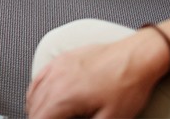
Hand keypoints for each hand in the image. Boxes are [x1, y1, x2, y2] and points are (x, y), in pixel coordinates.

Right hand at [26, 31, 167, 118]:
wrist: (136, 57)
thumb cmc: (127, 85)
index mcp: (64, 97)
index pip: (39, 118)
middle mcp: (55, 80)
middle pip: (34, 108)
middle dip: (39, 117)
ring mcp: (57, 67)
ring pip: (33, 93)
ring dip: (36, 108)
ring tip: (45, 117)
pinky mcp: (62, 59)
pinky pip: (39, 77)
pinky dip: (36, 91)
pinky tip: (42, 97)